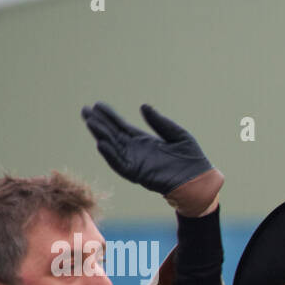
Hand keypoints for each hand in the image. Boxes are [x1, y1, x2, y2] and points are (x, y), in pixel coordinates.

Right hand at [81, 102, 222, 215]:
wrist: (200, 179)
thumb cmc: (191, 158)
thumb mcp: (177, 134)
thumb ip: (160, 122)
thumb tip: (143, 106)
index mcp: (145, 141)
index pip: (122, 127)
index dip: (110, 116)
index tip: (97, 105)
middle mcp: (137, 151)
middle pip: (113, 135)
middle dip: (99, 123)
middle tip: (85, 110)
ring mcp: (136, 162)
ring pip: (113, 148)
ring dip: (101, 136)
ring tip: (90, 122)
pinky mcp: (138, 174)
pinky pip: (120, 165)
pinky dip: (110, 155)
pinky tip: (101, 143)